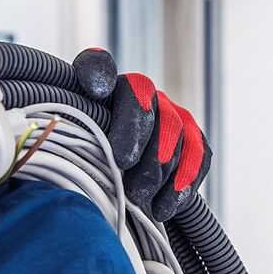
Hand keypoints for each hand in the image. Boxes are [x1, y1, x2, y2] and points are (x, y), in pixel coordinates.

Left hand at [73, 48, 211, 221]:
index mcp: (101, 87)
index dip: (97, 72)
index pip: (96, 66)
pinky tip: (164, 207)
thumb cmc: (90, 167)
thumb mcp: (74, 152)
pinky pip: (198, 154)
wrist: (124, 186)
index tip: (97, 91)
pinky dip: (182, 183)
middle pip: (143, 102)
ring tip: (138, 198)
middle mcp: (139, 90)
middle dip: (134, 139)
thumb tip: (84, 150)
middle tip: (121, 168)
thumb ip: (74, 139)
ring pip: (173, 130)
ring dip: (156, 168)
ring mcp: (170, 111)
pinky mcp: (192, 137)